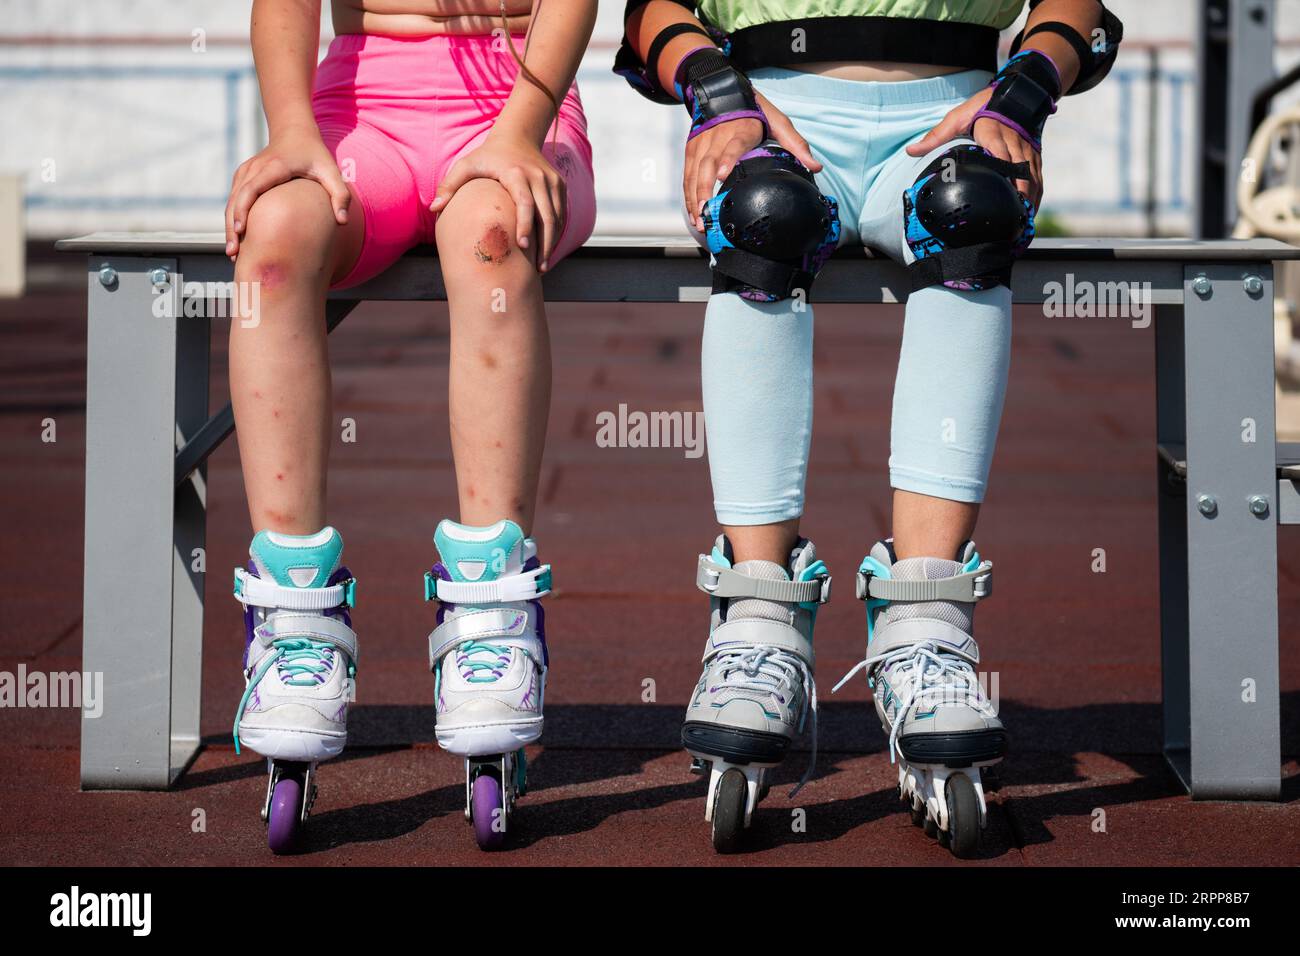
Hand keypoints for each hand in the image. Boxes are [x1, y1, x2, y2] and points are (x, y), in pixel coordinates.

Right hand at [225, 126, 350, 258]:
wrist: (294, 132)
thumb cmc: (315, 155)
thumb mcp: (332, 171)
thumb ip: (340, 195)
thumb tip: (342, 222)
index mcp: (274, 167)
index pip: (252, 188)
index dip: (243, 209)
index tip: (241, 230)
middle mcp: (255, 168)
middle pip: (237, 199)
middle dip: (233, 226)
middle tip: (233, 254)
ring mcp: (246, 171)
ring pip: (233, 200)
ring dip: (230, 225)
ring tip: (233, 253)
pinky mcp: (243, 175)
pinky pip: (235, 198)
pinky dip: (233, 218)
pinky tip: (237, 239)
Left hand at [429, 133, 565, 271]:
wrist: (517, 137)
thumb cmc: (487, 157)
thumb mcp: (466, 164)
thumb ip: (450, 185)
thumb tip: (434, 208)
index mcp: (516, 173)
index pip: (525, 202)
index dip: (526, 224)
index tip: (523, 246)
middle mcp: (538, 177)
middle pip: (547, 215)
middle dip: (544, 243)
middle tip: (537, 269)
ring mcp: (552, 182)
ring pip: (557, 217)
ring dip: (552, 243)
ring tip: (542, 266)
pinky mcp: (559, 186)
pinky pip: (561, 214)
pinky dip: (556, 234)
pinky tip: (547, 251)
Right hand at [683, 91, 822, 232]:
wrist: (723, 89)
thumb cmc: (753, 109)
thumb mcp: (778, 121)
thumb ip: (795, 144)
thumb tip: (815, 167)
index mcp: (741, 129)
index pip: (733, 145)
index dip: (727, 159)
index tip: (723, 175)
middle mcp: (717, 136)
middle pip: (708, 165)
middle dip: (705, 192)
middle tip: (707, 215)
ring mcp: (702, 144)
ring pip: (694, 174)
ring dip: (694, 199)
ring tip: (700, 221)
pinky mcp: (692, 150)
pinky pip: (688, 176)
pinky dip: (688, 196)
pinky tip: (693, 214)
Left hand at [906, 88, 1043, 209]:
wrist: (1016, 91)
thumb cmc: (983, 106)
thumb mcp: (957, 117)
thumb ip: (937, 135)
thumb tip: (911, 151)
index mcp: (994, 134)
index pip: (1000, 155)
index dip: (1002, 173)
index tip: (1000, 192)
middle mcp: (1014, 142)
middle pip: (1019, 170)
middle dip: (1019, 192)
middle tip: (1013, 215)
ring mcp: (1026, 148)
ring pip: (1031, 175)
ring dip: (1029, 197)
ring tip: (1022, 219)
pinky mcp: (1035, 153)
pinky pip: (1037, 175)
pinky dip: (1036, 193)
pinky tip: (1031, 210)